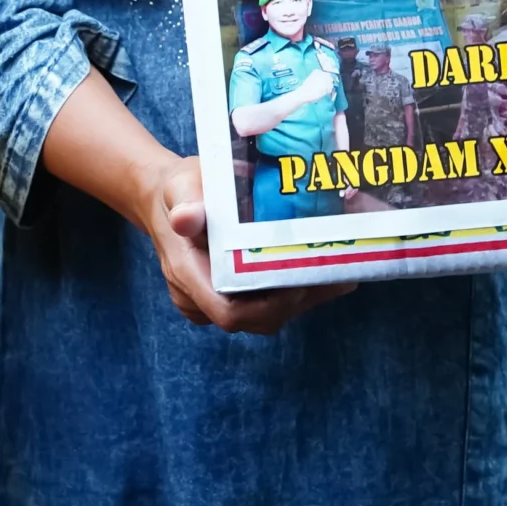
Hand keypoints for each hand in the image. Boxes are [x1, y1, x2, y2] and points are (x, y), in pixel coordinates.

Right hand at [143, 153, 354, 334]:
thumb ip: (185, 203)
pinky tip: (325, 271)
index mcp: (188, 275)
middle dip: (297, 300)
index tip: (300, 284)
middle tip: (334, 272)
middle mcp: (201, 298)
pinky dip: (295, 290)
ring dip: (303, 297)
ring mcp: (215, 301)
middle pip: (256, 318)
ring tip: (339, 272)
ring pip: (266, 315)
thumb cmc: (178, 192)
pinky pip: (265, 303)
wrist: (166, 201)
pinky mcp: (231, 296)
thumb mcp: (179, 187)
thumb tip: (187, 217)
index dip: (268, 306)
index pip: (229, 313)